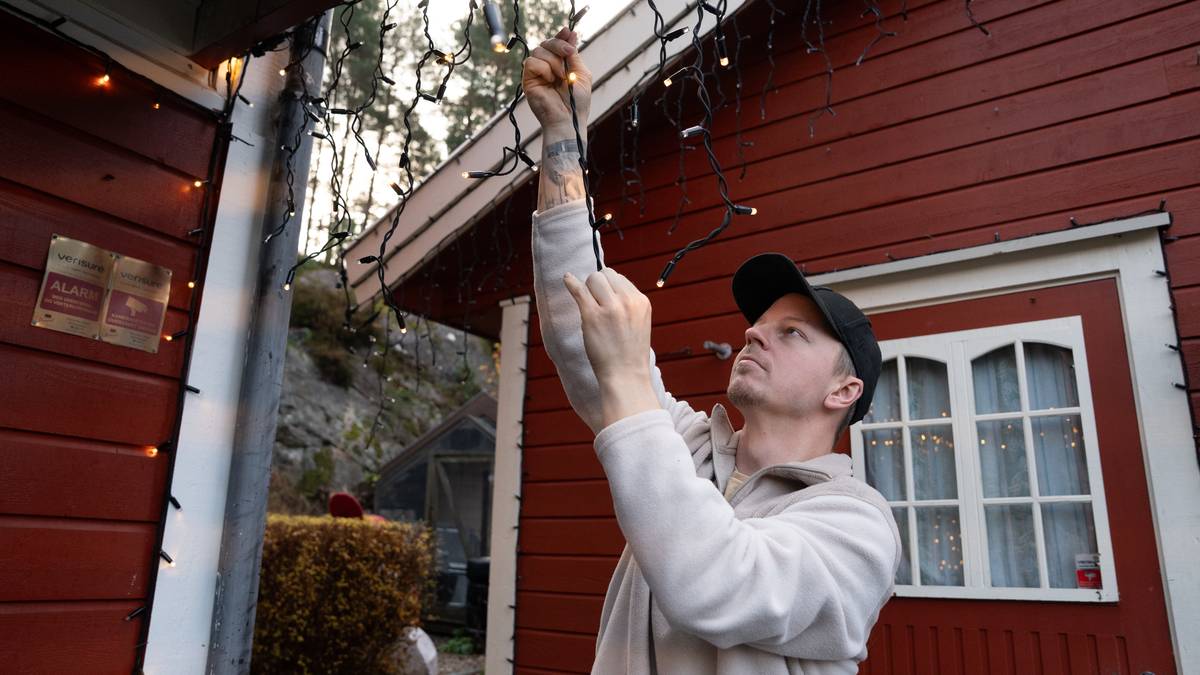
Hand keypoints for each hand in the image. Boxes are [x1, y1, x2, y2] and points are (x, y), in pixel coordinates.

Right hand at [522, 28, 591, 137]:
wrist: (569, 119)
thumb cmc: (577, 102)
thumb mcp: (581, 73)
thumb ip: (574, 54)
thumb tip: (571, 33)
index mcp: (560, 65)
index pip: (556, 44)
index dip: (561, 36)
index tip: (568, 32)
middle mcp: (547, 67)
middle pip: (546, 43)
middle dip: (559, 45)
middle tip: (569, 54)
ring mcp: (537, 74)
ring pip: (539, 51)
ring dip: (554, 61)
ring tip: (561, 76)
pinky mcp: (528, 80)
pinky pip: (531, 62)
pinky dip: (543, 69)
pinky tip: (549, 80)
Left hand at [564, 268, 659, 427]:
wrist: (625, 376)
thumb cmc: (629, 353)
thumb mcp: (638, 322)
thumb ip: (627, 303)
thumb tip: (607, 282)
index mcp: (641, 302)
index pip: (620, 278)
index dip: (610, 288)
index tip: (606, 301)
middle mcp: (627, 301)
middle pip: (605, 275)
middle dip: (598, 286)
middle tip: (597, 306)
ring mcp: (609, 308)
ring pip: (593, 279)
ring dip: (588, 289)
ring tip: (590, 309)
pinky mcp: (592, 316)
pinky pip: (579, 290)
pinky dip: (571, 283)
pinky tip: (567, 279)